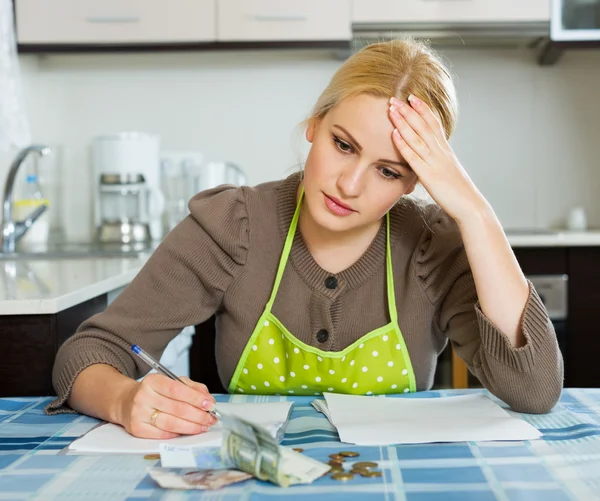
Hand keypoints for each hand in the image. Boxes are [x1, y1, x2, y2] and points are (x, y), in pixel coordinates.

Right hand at [117, 374, 216, 438]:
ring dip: (191, 427)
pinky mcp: (136, 429)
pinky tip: (187, 431)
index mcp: (153, 381)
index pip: (177, 389)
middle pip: (176, 408)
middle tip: (211, 418)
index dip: (196, 398)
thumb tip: (208, 400)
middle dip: (198, 415)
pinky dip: (177, 434)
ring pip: (171, 423)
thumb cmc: (155, 392)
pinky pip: (162, 434)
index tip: (210, 404)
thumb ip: (192, 388)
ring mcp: (138, 413)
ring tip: (203, 426)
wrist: (127, 402)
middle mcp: (143, 396)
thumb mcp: (172, 382)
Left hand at [388, 95, 488, 223]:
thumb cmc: (458, 192)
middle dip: (409, 110)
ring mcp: (435, 163)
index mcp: (445, 150)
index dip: (423, 109)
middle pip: (423, 125)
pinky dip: (403, 143)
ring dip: (403, 121)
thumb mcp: (448, 171)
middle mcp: (441, 152)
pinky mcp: (429, 175)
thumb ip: (439, 161)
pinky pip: (414, 157)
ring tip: (392, 109)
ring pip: (417, 137)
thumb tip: (430, 157)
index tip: (412, 97)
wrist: (470, 206)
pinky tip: (394, 134)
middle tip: (395, 98)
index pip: (434, 124)